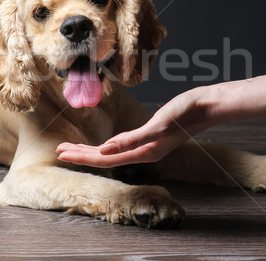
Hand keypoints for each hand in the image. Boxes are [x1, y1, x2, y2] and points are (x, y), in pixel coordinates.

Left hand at [57, 87, 215, 166]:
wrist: (206, 106)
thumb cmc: (185, 113)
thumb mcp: (158, 125)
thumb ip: (132, 139)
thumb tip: (105, 150)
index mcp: (143, 152)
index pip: (104, 158)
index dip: (82, 156)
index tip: (62, 153)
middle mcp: (143, 152)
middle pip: (105, 157)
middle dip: (81, 154)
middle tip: (59, 150)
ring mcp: (147, 145)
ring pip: (112, 152)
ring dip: (91, 150)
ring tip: (73, 147)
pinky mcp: (150, 136)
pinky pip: (122, 145)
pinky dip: (107, 145)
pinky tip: (103, 144)